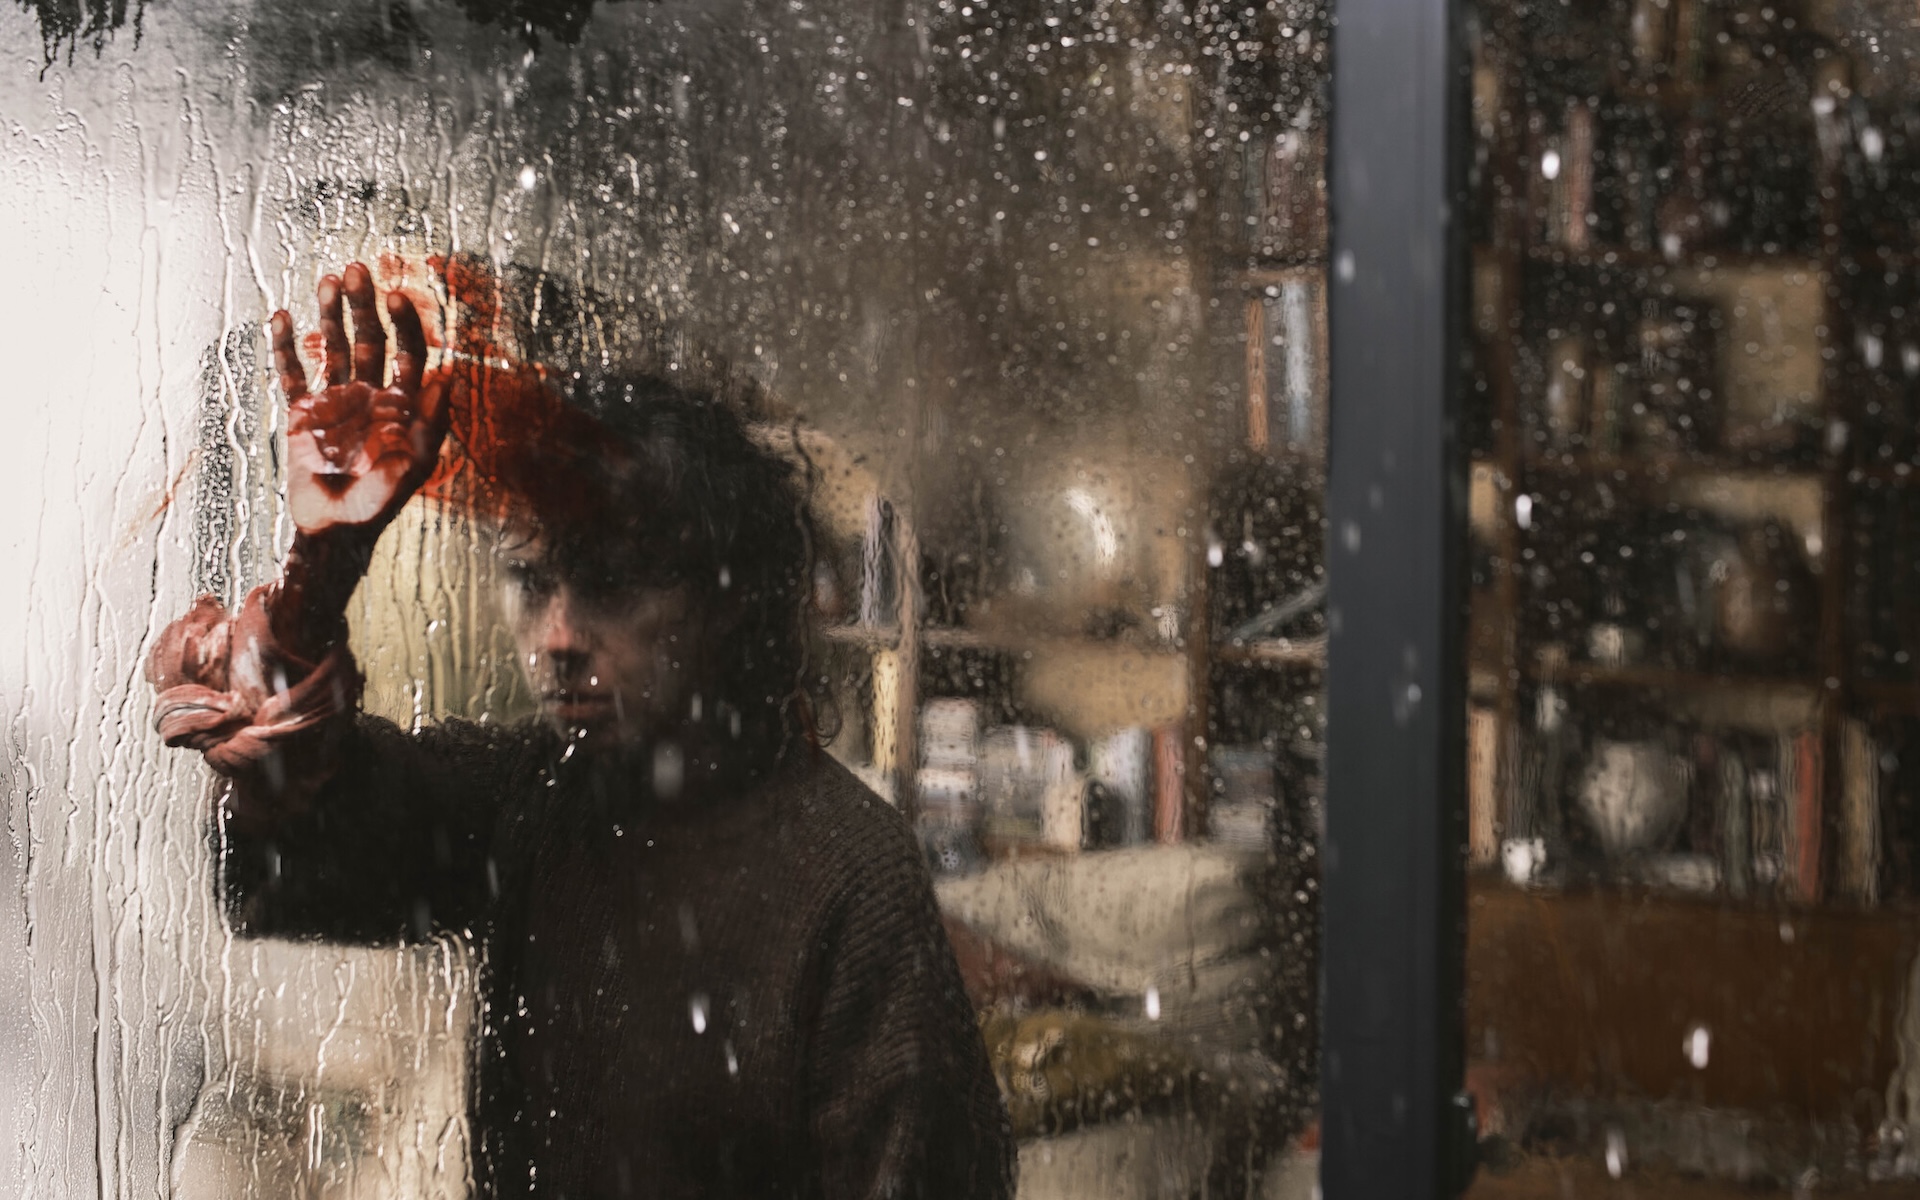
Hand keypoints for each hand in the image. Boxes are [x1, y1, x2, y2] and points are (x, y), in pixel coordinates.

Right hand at [272, 262, 448, 537]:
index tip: (394, 296)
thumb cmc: (380, 504)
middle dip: (364, 305)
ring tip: (327, 279)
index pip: (407, 352)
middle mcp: (371, 396)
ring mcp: (336, 402)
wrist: (334, 530)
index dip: (403, 324)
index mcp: (402, 405)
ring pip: (334, 348)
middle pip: (370, 340)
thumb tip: (447, 376)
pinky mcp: (303, 415)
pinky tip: (280, 316)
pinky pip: (293, 374)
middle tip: (356, 269)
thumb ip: (431, 423)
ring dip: (330, 315)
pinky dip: (285, 347)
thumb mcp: (414, 466)